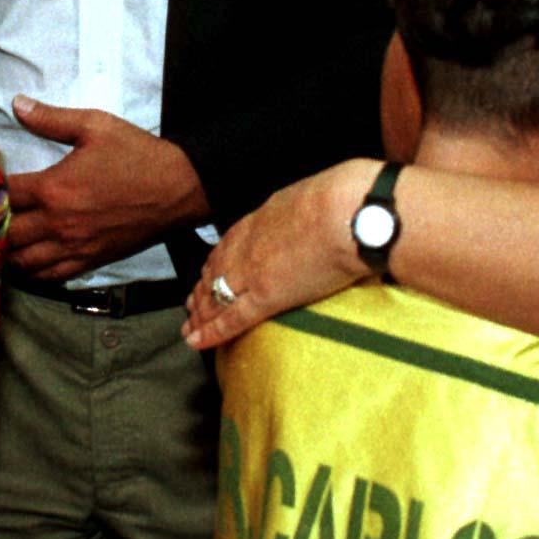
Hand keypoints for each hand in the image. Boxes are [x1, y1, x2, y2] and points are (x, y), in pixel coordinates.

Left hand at [4, 96, 207, 279]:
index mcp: (54, 188)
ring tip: (0, 236)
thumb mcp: (94, 126)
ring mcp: (73, 247)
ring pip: (22, 262)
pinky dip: (32, 271)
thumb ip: (50, 118)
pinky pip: (49, 276)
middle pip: (5, 234)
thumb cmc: (137, 154)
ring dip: (7, 250)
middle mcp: (58, 224)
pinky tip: (27, 257)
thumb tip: (17, 103)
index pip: (3, 194)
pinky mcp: (89, 261)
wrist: (178, 188)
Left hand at [182, 161, 370, 349]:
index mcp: (259, 221)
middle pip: (214, 273)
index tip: (207, 275)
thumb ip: (293, 214)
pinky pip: (232, 317)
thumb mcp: (305, 197)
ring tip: (191, 328)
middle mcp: (248, 246)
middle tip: (191, 307)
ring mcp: (253, 272)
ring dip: (201, 314)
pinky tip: (197, 341)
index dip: (214, 265)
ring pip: (215, 296)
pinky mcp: (266, 296)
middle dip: (201, 292)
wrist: (347, 212)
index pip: (226, 247)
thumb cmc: (340, 200)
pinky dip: (212, 331)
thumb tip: (298, 218)